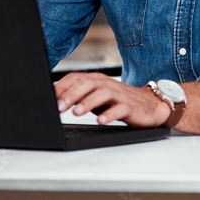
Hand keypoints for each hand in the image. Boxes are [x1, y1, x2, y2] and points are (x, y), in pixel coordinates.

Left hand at [54, 72, 169, 126]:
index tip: (49, 98)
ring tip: (76, 112)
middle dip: (71, 95)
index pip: (76, 78)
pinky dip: (110, 114)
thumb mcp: (97, 98)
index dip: (62, 87)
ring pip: (103, 93)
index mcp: (97, 80)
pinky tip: (101, 120)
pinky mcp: (131, 107)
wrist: (151, 105)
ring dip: (88, 102)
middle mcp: (107, 84)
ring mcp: (120, 95)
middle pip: (87, 84)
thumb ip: (79, 96)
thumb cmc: (119, 101)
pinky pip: (120, 108)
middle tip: (59, 107)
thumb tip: (55, 100)